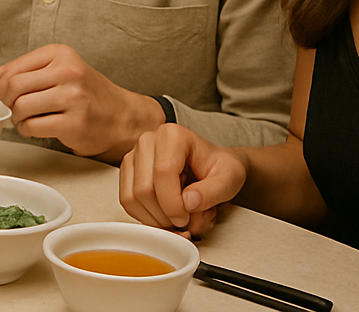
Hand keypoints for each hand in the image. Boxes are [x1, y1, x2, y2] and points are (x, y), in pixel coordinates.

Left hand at [0, 44, 162, 160]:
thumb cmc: (87, 93)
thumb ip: (23, 70)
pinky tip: (34, 128)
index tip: (0, 93)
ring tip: (24, 119)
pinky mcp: (74, 123)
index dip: (0, 84)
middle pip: (14, 87)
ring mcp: (73, 98)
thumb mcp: (58, 70)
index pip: (15, 68)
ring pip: (22, 107)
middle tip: (10, 108)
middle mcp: (68, 72)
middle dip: (5, 101)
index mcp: (61, 54)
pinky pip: (33, 127)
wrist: (121, 116)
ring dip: (16, 118)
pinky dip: (27, 130)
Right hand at [120, 123, 245, 237]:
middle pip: (144, 189)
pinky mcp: (128, 172)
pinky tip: (166, 215)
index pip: (163, 173)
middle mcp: (148, 141)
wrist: (212, 167)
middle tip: (186, 221)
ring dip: (156, 219)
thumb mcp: (230, 178)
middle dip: (165, 215)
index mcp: (173, 136)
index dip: (174, 204)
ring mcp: (134, 156)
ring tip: (179, 217)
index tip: (187, 219)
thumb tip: (188, 202)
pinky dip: (147, 217)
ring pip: (132, 198)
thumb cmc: (219, 168)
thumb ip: (213, 191)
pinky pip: (128, 202)